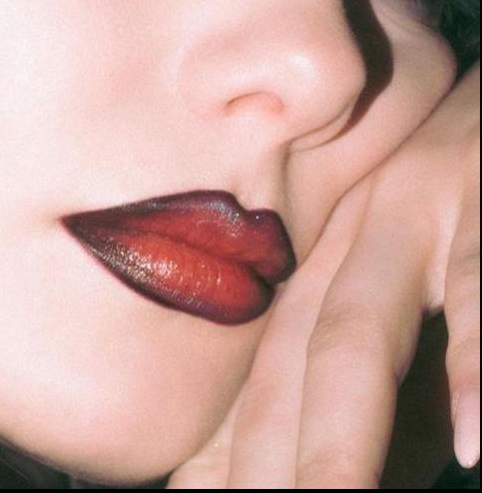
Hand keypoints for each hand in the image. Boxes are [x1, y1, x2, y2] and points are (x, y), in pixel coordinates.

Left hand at [167, 61, 479, 488]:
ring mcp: (411, 216)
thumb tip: (306, 465)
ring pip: (356, 335)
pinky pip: (478, 282)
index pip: (260, 377)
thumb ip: (368, 383)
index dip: (221, 452)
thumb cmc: (455, 213)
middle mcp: (344, 243)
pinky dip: (477, 358)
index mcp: (322, 264)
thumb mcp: (405, 293)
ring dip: (339, 436)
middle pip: (286, 368)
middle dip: (262, 463)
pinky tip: (474, 439)